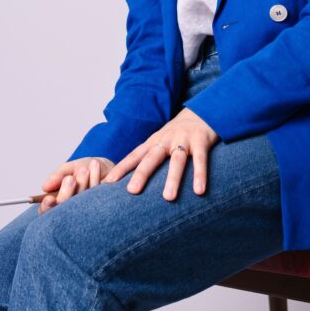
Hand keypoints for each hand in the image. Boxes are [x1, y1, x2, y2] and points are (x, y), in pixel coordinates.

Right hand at [38, 156, 114, 214]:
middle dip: (66, 194)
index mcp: (58, 200)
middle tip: (70, 179)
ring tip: (84, 169)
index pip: (47, 210)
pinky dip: (95, 177)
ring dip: (82, 183)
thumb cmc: (83, 168)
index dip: (47, 207)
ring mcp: (86, 208)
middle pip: (64, 209)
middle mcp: (71, 207)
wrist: (104, 165)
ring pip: (80, 202)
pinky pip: (95, 194)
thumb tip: (45, 187)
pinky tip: (94, 165)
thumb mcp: (68, 169)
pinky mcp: (100, 204)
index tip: (49, 199)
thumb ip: (57, 176)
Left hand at [102, 109, 219, 200]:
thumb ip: (149, 159)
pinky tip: (199, 191)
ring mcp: (183, 139)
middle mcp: (166, 140)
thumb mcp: (161, 142)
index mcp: (154, 142)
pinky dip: (200, 174)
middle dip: (141, 174)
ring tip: (168, 198)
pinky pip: (200, 159)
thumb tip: (130, 183)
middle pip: (151, 158)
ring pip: (177, 160)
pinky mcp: (201, 140)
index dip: (121, 168)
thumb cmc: (178, 134)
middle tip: (132, 191)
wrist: (202, 112)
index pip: (134, 156)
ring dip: (172, 179)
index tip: (106, 183)